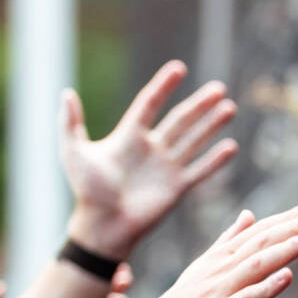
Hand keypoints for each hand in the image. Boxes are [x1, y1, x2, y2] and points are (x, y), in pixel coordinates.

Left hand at [63, 61, 240, 259]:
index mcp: (129, 137)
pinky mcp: (176, 189)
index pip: (150, 104)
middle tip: (219, 89)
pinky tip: (231, 147)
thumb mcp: (73, 153)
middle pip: (179, 120)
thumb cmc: (86, 192)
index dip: (163, 86)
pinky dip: (215, 160)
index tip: (178, 69)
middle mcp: (151, 149)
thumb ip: (70, 124)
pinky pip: (199, 170)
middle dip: (199, 105)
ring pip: (194, 141)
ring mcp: (165, 168)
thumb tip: (66, 93)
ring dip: (212, 125)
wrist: (102, 227)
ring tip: (229, 108)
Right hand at [100, 206, 297, 297]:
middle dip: (291, 228)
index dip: (285, 220)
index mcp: (220, 258)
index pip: (257, 232)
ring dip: (285, 249)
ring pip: (257, 265)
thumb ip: (227, 241)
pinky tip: (287, 277)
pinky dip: (267, 287)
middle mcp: (221, 269)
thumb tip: (248, 216)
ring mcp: (220, 291)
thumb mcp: (204, 266)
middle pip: (261, 243)